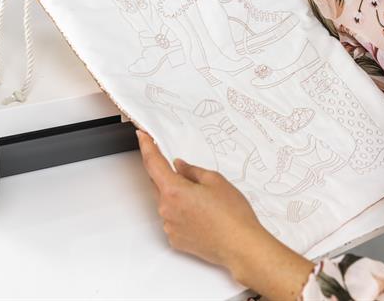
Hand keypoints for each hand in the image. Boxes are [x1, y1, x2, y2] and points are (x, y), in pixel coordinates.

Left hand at [137, 130, 266, 268]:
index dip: (146, 147)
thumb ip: (192, 171)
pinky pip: (173, 219)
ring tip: (205, 201)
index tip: (142, 137)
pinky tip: (202, 215)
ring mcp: (169, 226)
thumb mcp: (216, 181)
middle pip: (158, 184)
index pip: (153, 163)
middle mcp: (166, 209)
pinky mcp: (175, 239)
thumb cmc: (232, 215)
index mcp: (174, 190)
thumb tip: (180, 166)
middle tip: (189, 175)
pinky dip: (182, 213)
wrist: (240, 246)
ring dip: (178, 196)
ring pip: (166, 203)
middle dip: (168, 175)